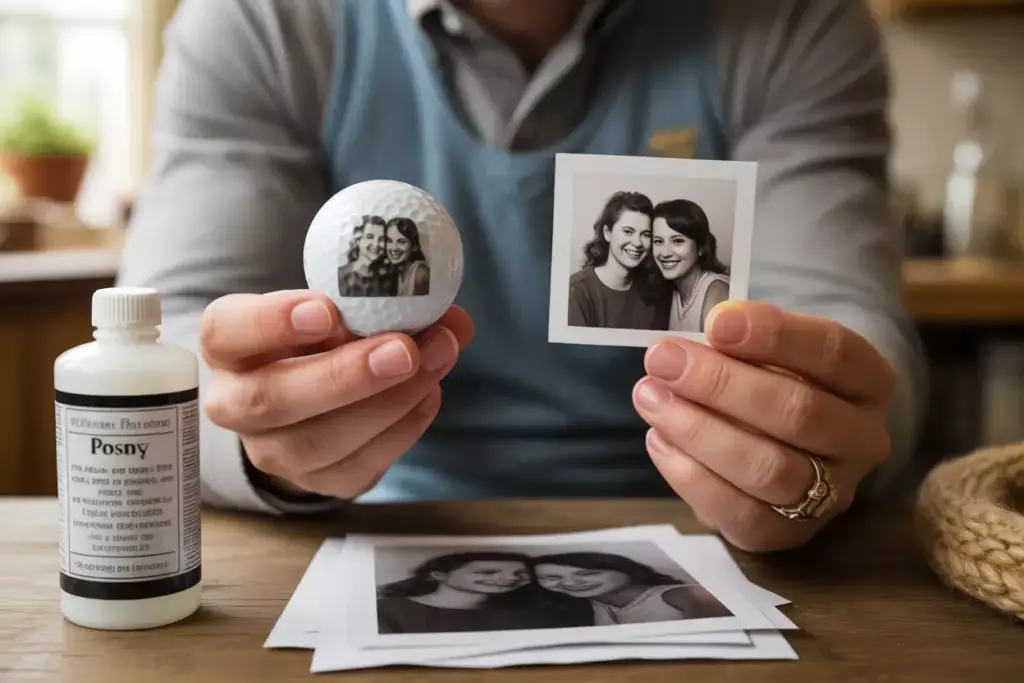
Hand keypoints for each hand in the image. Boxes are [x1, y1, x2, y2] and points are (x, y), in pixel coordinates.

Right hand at [200, 290, 472, 497]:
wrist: (320, 389)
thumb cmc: (326, 334)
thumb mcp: (343, 305)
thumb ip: (386, 302)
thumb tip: (452, 320)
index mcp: (228, 344)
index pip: (226, 331)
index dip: (271, 322)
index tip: (326, 310)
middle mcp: (235, 403)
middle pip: (271, 399)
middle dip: (344, 376)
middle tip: (403, 350)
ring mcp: (272, 450)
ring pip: (316, 443)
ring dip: (386, 404)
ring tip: (432, 365)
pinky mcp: (315, 481)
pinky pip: (355, 468)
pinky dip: (399, 431)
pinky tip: (427, 396)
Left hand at [632, 301, 895, 551]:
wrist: (788, 451)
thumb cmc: (776, 383)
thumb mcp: (773, 352)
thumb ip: (746, 343)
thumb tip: (704, 337)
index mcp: (869, 382)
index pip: (834, 352)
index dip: (774, 335)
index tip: (716, 322)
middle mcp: (863, 440)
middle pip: (798, 412)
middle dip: (721, 383)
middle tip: (663, 359)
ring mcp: (833, 494)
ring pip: (769, 468)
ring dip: (699, 431)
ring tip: (650, 398)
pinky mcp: (791, 534)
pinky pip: (740, 512)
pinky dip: (691, 475)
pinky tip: (658, 439)